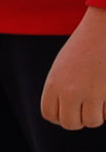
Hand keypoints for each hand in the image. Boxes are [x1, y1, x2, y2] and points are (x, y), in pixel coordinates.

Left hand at [47, 11, 105, 129]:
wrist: (103, 29)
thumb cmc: (85, 46)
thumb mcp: (63, 67)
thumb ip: (60, 88)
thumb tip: (64, 112)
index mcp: (54, 84)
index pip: (50, 114)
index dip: (61, 117)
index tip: (71, 111)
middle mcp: (69, 91)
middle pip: (70, 123)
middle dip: (80, 119)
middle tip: (89, 108)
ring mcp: (91, 92)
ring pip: (92, 121)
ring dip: (98, 115)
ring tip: (100, 100)